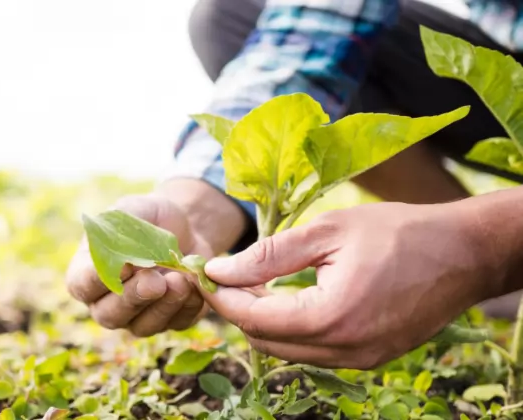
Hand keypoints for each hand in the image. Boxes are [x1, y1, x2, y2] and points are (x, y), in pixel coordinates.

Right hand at [65, 193, 212, 336]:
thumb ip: (121, 230)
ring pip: (143, 326)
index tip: (123, 266)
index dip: (98, 280)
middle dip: (134, 298)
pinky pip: (177, 323)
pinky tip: (194, 284)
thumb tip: (123, 258)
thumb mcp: (133, 210)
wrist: (187, 227)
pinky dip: (188, 306)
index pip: (82, 286)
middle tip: (155, 281)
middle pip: (110, 315)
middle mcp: (108, 302)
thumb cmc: (150, 217)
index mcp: (89, 273)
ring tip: (180, 280)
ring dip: (163, 306)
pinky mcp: (171, 320)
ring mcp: (138, 316)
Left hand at [200, 201, 500, 368]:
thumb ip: (268, 255)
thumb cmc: (398, 232)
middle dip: (238, 310)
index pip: (254, 319)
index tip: (204, 274)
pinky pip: (314, 351)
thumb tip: (219, 270)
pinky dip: (293, 329)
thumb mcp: (327, 232)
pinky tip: (289, 298)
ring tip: (254, 283)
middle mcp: (344, 350)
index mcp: (331, 317)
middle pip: (265, 342)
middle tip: (225, 276)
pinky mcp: (370, 358)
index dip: (222, 297)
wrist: (463, 253)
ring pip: (288, 351)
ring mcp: (359, 360)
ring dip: (264, 321)